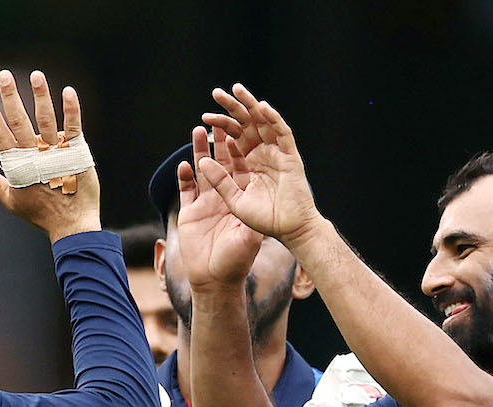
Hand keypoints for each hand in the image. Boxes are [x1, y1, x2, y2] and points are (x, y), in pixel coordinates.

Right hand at [0, 70, 100, 242]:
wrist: (71, 225)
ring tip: (36, 75)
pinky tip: (68, 91)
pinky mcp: (76, 152)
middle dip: (11, 97)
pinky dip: (71, 109)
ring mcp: (56, 153)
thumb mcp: (11, 199)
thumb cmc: (40, 213)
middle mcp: (35, 156)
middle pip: (20, 121)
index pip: (0, 134)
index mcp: (18, 165)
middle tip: (4, 75)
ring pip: (46, 119)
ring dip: (40, 96)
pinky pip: (73, 127)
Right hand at [175, 125, 262, 290]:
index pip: (242, 165)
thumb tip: (261, 197)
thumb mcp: (249, 237)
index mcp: (242, 197)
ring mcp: (206, 203)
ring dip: (201, 150)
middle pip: (222, 161)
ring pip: (203, 169)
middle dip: (220, 139)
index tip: (240, 126)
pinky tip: (184, 164)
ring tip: (199, 129)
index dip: (241, 145)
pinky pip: (186, 189)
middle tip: (218, 117)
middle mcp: (225, 196)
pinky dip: (184, 176)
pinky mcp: (190, 212)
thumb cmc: (236, 261)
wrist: (214, 281)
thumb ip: (251, 216)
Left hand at [199, 84, 321, 247]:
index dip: (219, 126)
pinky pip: (282, 133)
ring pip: (263, 122)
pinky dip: (274, 119)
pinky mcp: (290, 156)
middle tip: (216, 93)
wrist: (290, 230)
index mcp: (248, 163)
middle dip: (232, 108)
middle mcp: (262, 154)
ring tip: (237, 90)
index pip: (232, 138)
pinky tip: (262, 108)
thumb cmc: (265, 219)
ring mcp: (277, 153)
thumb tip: (202, 161)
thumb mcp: (235, 201)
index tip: (204, 118)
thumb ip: (220, 181)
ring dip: (251, 105)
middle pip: (245, 124)